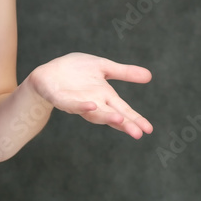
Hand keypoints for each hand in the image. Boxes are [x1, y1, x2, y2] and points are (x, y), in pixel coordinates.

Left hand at [29, 52, 152, 138]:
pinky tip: (91, 105)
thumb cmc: (77, 71)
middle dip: (124, 124)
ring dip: (105, 116)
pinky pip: (71, 105)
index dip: (135, 119)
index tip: (149, 129)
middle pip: (111, 116)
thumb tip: (150, 76)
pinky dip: (80, 106)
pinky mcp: (61, 99)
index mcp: (105, 97)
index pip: (123, 110)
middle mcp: (93, 103)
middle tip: (138, 134)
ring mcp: (77, 103)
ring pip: (93, 114)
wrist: (49, 72)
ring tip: (119, 119)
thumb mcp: (103, 67)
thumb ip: (124, 72)